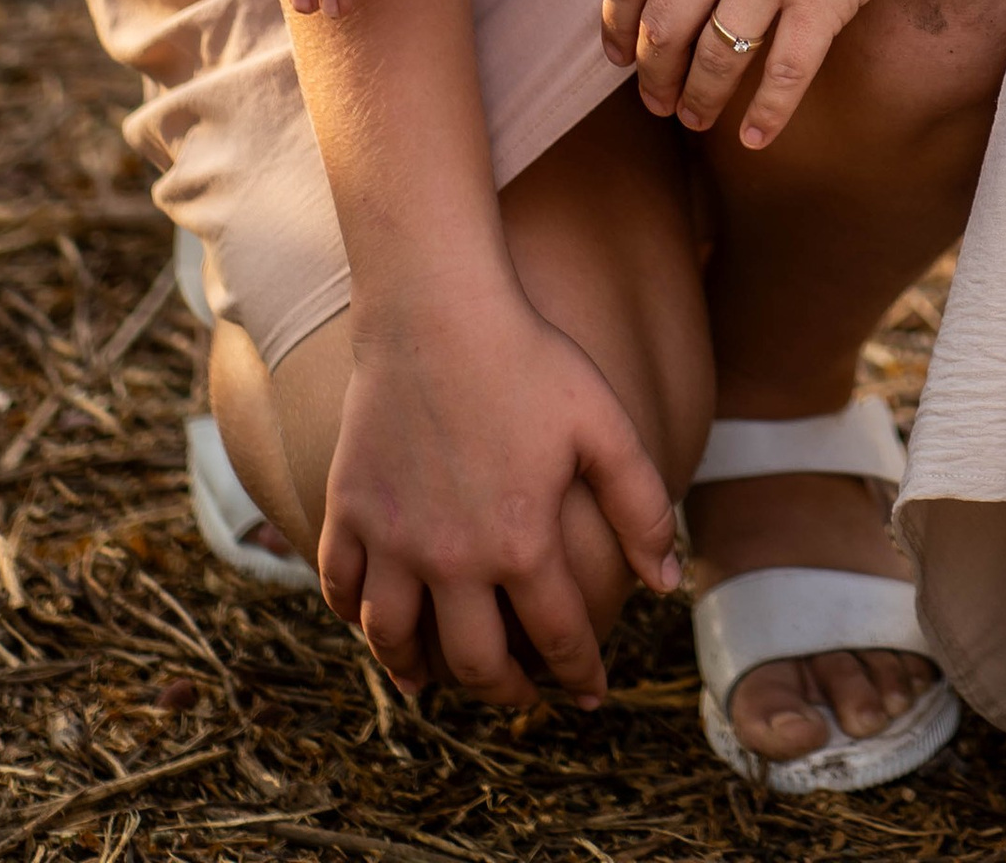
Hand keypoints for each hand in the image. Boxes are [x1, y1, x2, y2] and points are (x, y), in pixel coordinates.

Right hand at [319, 277, 681, 705]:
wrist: (438, 308)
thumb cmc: (529, 359)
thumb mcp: (604, 426)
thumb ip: (640, 507)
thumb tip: (666, 584)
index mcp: (521, 542)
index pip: (559, 634)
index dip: (581, 670)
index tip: (594, 691)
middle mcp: (451, 558)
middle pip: (475, 660)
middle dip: (506, 690)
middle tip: (523, 696)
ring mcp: (392, 539)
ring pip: (395, 640)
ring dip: (418, 671)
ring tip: (435, 681)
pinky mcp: (349, 510)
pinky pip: (339, 589)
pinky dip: (353, 617)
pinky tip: (373, 620)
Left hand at [603, 0, 942, 151]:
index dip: (616, 21)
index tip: (620, 50)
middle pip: (664, 24)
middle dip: (651, 74)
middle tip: (654, 96)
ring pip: (716, 58)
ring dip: (697, 99)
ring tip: (692, 117)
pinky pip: (787, 73)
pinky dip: (766, 115)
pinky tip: (753, 137)